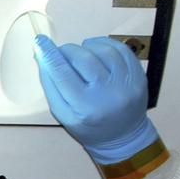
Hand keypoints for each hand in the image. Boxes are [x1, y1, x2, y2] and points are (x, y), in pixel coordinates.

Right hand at [33, 35, 157, 162]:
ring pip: (103, 50)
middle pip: (83, 58)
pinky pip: (121, 49)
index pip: (62, 73)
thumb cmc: (88, 126)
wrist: (123, 136)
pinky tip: (95, 49)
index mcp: (84, 108)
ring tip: (80, 54)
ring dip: (86, 47)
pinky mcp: (139, 76)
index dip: (49, 54)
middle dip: (68, 51)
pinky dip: (104, 44)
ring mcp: (127, 84)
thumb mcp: (62, 113)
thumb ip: (50, 85)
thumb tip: (42, 56)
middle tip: (62, 54)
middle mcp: (108, 94)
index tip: (40, 42)